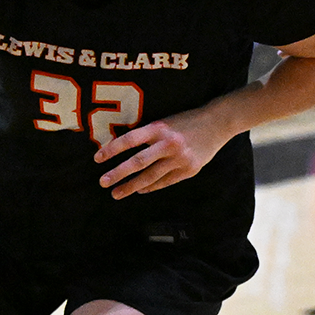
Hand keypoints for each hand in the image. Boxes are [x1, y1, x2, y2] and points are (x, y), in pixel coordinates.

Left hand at [94, 107, 233, 199]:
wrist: (217, 123)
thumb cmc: (186, 121)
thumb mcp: (165, 122)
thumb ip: (147, 135)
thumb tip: (122, 150)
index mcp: (159, 127)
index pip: (129, 140)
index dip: (112, 150)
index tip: (97, 159)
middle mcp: (168, 143)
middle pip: (138, 162)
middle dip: (118, 173)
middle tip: (103, 182)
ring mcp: (180, 159)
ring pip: (150, 177)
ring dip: (131, 186)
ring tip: (116, 193)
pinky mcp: (189, 170)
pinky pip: (165, 182)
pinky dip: (150, 187)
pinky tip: (139, 190)